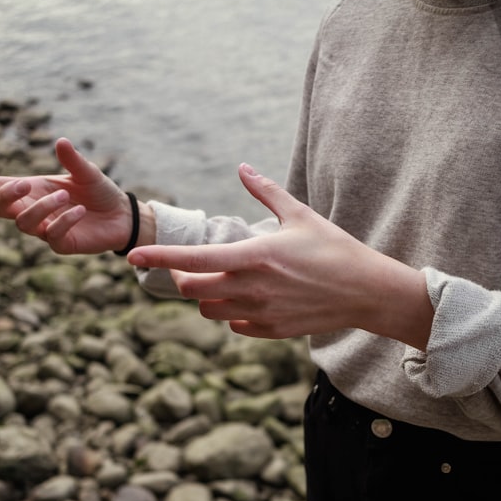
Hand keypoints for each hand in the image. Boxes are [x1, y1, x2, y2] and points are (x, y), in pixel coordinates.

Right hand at [0, 138, 150, 254]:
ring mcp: (43, 228)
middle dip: (4, 196)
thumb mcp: (87, 172)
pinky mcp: (60, 244)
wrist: (121, 216)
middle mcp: (31, 208)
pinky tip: (80, 211)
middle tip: (22, 183)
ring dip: (40, 208)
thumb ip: (72, 160)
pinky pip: (51, 236)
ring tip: (66, 197)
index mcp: (31, 188)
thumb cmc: (99, 191)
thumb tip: (61, 141)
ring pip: (22, 223)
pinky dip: (63, 221)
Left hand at [128, 164, 432, 348]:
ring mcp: (261, 314)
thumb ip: (265, 192)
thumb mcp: (300, 215)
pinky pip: (235, 326)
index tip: (133, 257)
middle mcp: (252, 289)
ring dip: (206, 297)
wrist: (366, 291)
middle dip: (182, 278)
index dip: (158, 259)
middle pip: (192, 290)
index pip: (192, 261)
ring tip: (221, 281)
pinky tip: (247, 299)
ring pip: (210, 311)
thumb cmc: (335, 248)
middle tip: (189, 267)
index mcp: (254, 256)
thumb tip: (242, 168)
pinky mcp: (272, 332)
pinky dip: (232, 314)